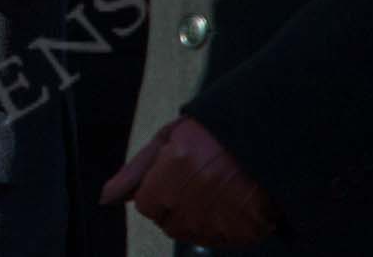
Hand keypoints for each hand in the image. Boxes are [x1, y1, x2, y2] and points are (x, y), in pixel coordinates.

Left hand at [102, 116, 277, 247]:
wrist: (266, 134)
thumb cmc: (214, 133)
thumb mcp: (168, 139)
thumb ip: (135, 171)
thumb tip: (106, 197)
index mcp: (174, 169)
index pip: (146, 206)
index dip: (157, 191)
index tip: (173, 177)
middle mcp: (195, 198)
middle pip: (168, 224)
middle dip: (176, 207)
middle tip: (197, 182)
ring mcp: (222, 218)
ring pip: (193, 234)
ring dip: (199, 218)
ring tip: (216, 190)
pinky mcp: (246, 230)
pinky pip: (222, 240)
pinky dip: (226, 225)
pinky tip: (233, 200)